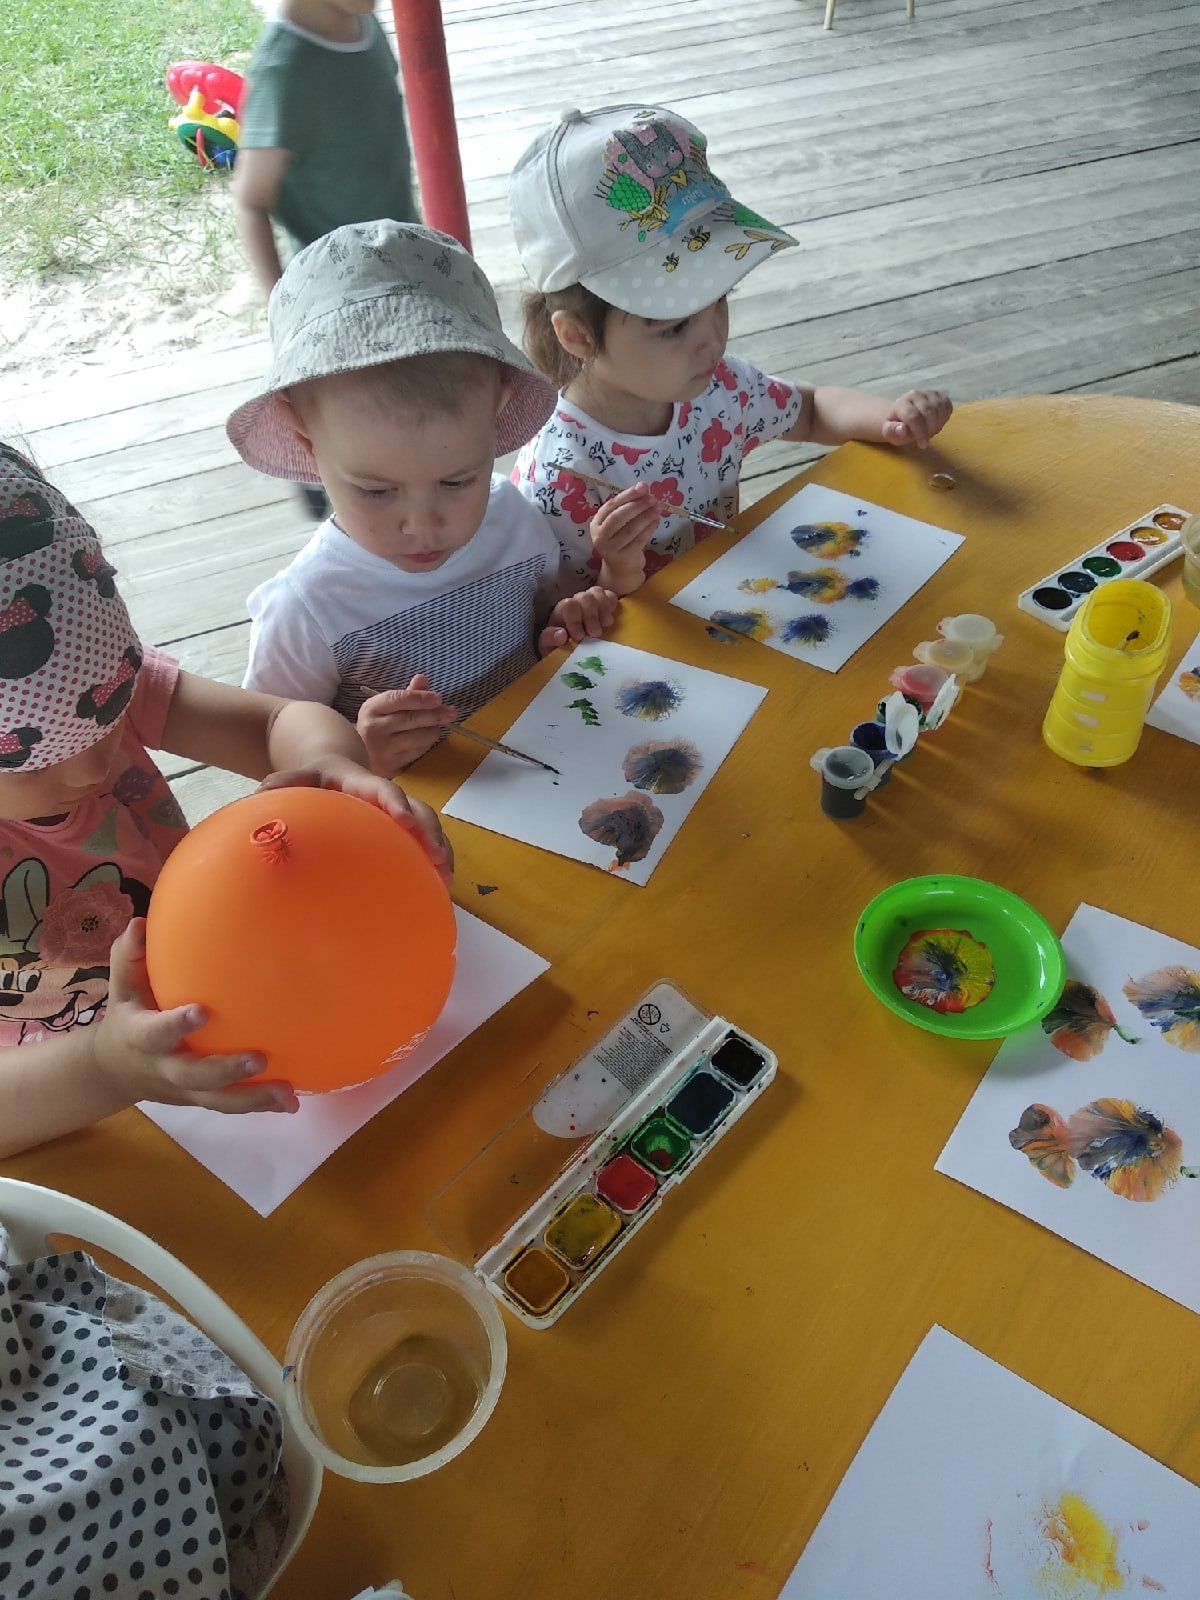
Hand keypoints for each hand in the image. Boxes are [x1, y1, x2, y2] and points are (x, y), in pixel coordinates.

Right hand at [92, 920, 298, 1114]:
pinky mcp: (202, 1099)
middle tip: (258, 1059)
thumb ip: (129, 957)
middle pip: (194, 1075)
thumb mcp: (122, 988)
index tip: (200, 1011)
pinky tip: (291, 1102)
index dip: (176, 1025)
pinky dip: (260, 1106)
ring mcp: (185, 1089)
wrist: (116, 1071)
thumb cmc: (129, 1015)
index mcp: (142, 1038)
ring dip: (253, 1099)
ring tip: (287, 1094)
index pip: (156, 1034)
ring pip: (218, 1100)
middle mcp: (165, 1068)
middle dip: (225, 1070)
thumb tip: (139, 923)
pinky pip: (231, 1105)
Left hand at [260, 738, 454, 883]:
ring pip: (427, 826)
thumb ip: (285, 781)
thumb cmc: (317, 777)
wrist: (335, 770)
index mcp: (363, 783)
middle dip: (430, 831)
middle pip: (417, 809)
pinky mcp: (402, 829)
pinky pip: (423, 842)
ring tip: (446, 877)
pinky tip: (439, 885)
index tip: (405, 821)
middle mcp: (388, 797)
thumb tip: (263, 791)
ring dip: (440, 849)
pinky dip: (435, 860)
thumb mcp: (300, 775)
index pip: (383, 790)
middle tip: (436, 855)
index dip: (396, 804)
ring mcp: (399, 813)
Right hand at [353, 673, 457, 776]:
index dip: (420, 697)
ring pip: (420, 736)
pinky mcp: (392, 764)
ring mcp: (382, 749)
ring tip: (433, 727)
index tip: (438, 698)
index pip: (398, 699)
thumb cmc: (380, 726)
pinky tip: (424, 740)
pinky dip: (427, 744)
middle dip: (435, 714)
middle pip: (412, 718)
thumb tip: (422, 678)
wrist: (362, 755)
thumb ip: (408, 693)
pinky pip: (419, 751)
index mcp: (371, 708)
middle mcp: (373, 729)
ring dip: (433, 730)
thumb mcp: (388, 707)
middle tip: (451, 712)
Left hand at [538, 587, 619, 653]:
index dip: (575, 620)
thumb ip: (549, 640)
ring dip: (603, 609)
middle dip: (591, 616)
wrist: (573, 648)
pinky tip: (610, 619)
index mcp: (562, 612)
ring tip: (605, 625)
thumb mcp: (549, 647)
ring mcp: (591, 601)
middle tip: (595, 634)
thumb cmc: (560, 647)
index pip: (568, 606)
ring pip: (597, 593)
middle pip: (585, 597)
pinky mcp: (604, 604)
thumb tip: (561, 634)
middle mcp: (576, 602)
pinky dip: (612, 605)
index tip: (579, 637)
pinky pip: (610, 595)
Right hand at [590, 483, 659, 592]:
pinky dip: (649, 528)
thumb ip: (629, 504)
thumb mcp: (620, 522)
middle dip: (638, 505)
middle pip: (619, 517)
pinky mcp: (624, 557)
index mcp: (596, 523)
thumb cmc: (620, 540)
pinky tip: (657, 520)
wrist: (621, 568)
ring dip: (646, 516)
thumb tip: (643, 486)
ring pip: (630, 528)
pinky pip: (639, 539)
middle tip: (653, 499)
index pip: (611, 505)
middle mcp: (600, 536)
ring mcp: (611, 548)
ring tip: (657, 508)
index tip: (643, 487)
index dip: (628, 495)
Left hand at [882, 389, 952, 448]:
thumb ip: (892, 432)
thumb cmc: (896, 427)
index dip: (920, 432)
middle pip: (930, 413)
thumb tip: (902, 429)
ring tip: (929, 431)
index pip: (914, 416)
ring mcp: (928, 393)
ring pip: (940, 410)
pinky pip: (948, 407)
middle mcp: (915, 394)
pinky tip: (936, 423)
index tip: (923, 445)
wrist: (901, 415)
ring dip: (938, 425)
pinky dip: (944, 418)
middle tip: (925, 437)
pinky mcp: (939, 395)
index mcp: (901, 403)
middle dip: (930, 430)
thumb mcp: (889, 433)